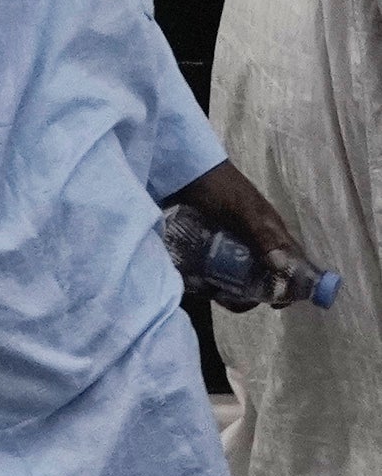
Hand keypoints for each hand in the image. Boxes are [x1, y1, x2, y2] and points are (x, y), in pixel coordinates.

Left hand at [169, 159, 317, 302]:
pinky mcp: (209, 243)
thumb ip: (262, 236)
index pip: (292, 265)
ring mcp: (232, 243)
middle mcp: (256, 241)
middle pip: (262, 277)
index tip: (275, 304)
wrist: (182, 171)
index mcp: (272, 234)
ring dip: (227, 288)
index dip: (289, 286)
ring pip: (238, 275)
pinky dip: (209, 278)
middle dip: (249, 293)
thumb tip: (280, 266)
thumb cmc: (218, 188)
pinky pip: (215, 267)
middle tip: (229, 299)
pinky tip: (197, 283)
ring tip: (211, 292)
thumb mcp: (242, 211)